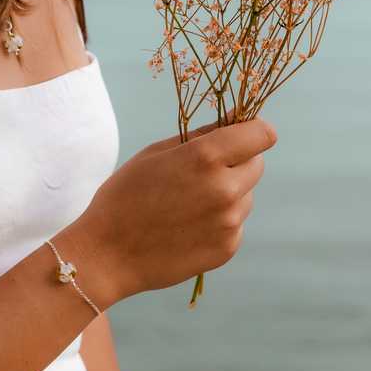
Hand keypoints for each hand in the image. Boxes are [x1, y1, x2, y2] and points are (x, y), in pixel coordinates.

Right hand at [76, 111, 276, 305]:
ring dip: (228, 193)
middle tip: (201, 172)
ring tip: (188, 203)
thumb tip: (239, 117)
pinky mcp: (228, 248)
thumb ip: (202, 133)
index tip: (239, 135)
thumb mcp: (156, 153)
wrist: (108, 253)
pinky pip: (235, 223)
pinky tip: (187, 226)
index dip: (253, 131)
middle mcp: (225, 189)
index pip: (261, 134)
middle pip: (257, 164)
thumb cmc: (126, 194)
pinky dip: (219, 221)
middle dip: (237, 162)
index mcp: (206, 157)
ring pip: (246, 195)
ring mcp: (229, 222)